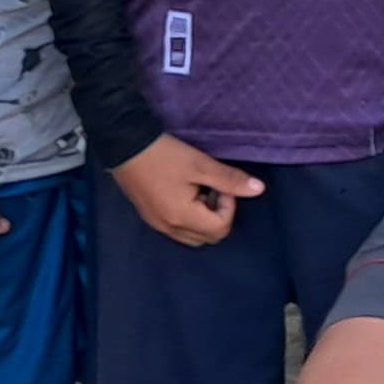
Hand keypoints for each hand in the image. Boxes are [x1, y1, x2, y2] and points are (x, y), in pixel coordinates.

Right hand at [112, 134, 263, 246]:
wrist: (125, 146)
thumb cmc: (164, 155)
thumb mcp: (200, 164)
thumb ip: (229, 179)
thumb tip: (259, 189)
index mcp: (182, 217)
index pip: (220, 228)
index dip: (229, 206)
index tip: (222, 185)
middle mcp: (169, 228)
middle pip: (208, 238)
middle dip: (219, 215)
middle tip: (214, 189)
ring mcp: (157, 225)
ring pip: (193, 236)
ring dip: (205, 218)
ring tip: (201, 190)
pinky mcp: (151, 218)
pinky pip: (179, 229)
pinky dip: (190, 218)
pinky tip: (187, 193)